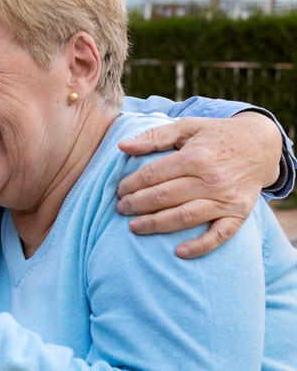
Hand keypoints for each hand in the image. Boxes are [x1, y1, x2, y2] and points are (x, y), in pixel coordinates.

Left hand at [116, 112, 282, 258]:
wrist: (261, 146)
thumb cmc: (216, 135)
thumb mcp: (186, 127)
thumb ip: (154, 136)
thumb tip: (122, 146)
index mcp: (195, 157)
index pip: (152, 175)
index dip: (130, 184)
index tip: (118, 190)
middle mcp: (210, 180)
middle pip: (163, 197)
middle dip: (136, 205)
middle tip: (120, 208)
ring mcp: (226, 199)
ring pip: (184, 217)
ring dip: (156, 225)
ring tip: (134, 227)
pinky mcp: (239, 214)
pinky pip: (220, 235)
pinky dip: (201, 246)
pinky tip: (179, 252)